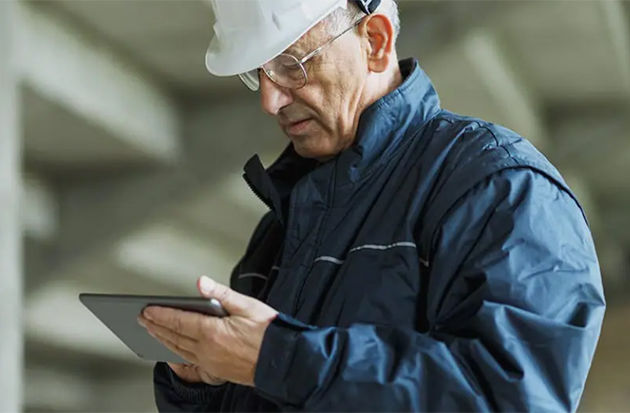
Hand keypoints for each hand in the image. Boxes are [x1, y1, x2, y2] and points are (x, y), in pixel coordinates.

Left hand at [138, 276, 277, 386]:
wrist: (284, 361)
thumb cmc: (270, 332)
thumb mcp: (248, 306)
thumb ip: (221, 294)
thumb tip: (201, 282)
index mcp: (213, 332)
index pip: (179, 320)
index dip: (161, 314)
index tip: (146, 309)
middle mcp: (207, 350)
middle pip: (174, 336)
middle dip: (156, 326)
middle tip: (142, 318)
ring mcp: (211, 363)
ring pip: (179, 350)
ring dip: (163, 339)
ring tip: (152, 331)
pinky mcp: (217, 371)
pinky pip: (189, 364)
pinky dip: (176, 356)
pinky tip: (171, 354)